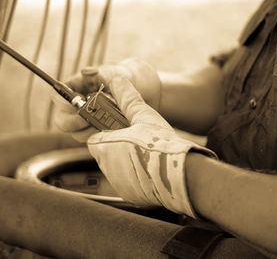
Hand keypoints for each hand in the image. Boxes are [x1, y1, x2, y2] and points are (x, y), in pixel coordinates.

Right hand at [53, 58, 160, 141]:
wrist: (136, 89)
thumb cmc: (119, 77)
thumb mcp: (109, 71)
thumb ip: (97, 73)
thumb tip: (88, 71)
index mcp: (73, 90)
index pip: (57, 96)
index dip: (63, 102)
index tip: (78, 103)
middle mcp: (74, 108)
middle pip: (62, 121)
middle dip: (73, 123)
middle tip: (87, 119)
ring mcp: (84, 123)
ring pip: (77, 134)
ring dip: (89, 131)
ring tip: (104, 124)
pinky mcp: (96, 133)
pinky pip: (93, 141)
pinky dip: (101, 138)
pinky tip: (113, 131)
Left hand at [87, 76, 215, 217]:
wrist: (181, 175)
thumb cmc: (160, 144)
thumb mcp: (143, 116)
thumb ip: (128, 98)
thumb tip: (117, 80)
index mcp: (104, 147)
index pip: (96, 137)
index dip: (109, 131)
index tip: (123, 129)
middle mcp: (107, 168)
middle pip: (107, 153)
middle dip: (120, 146)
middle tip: (139, 141)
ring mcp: (118, 184)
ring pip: (119, 168)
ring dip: (129, 162)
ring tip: (148, 155)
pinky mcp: (131, 195)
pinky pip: (130, 182)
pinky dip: (138, 177)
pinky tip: (153, 170)